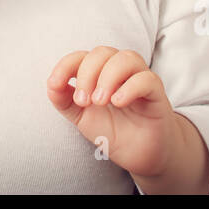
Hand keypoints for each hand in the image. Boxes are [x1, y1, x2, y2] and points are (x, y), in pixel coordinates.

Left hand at [46, 46, 176, 180]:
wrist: (140, 155)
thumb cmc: (112, 130)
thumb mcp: (81, 117)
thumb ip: (64, 100)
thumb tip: (51, 84)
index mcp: (100, 72)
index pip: (81, 56)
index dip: (66, 65)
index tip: (55, 84)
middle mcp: (120, 70)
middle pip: (102, 52)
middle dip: (87, 73)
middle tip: (84, 101)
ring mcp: (140, 79)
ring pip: (126, 58)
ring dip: (108, 77)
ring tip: (99, 101)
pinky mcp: (157, 94)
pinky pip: (146, 79)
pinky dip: (129, 88)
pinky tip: (118, 102)